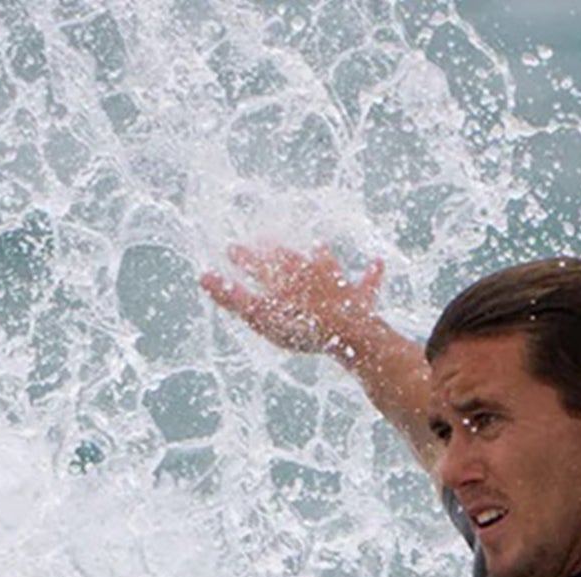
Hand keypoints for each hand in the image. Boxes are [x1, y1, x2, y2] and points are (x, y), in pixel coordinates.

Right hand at [201, 243, 390, 363]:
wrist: (345, 332)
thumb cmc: (300, 325)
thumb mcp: (258, 316)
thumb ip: (231, 297)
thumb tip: (203, 276)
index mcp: (283, 276)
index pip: (258, 263)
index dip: (243, 257)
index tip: (231, 249)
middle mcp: (309, 271)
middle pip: (289, 257)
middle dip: (276, 250)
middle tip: (266, 240)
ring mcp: (336, 282)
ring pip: (326, 263)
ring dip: (320, 255)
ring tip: (316, 244)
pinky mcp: (360, 298)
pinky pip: (367, 283)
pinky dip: (372, 274)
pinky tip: (378, 263)